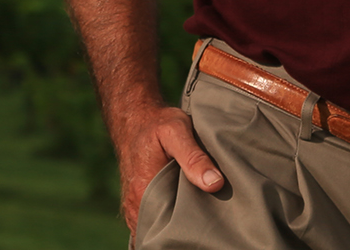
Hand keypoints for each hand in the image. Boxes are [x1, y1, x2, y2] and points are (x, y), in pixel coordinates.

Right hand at [116, 103, 225, 229]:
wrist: (134, 117)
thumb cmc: (157, 123)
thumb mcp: (177, 132)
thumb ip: (194, 157)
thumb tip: (214, 184)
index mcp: (144, 192)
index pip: (165, 230)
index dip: (187, 230)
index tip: (206, 225)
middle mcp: (136, 204)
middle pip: (161, 232)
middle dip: (182, 230)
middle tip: (207, 221)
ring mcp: (135, 205)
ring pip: (156, 228)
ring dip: (173, 226)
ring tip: (197, 216)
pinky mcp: (138, 203)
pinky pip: (151, 222)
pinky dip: (166, 221)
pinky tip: (183, 211)